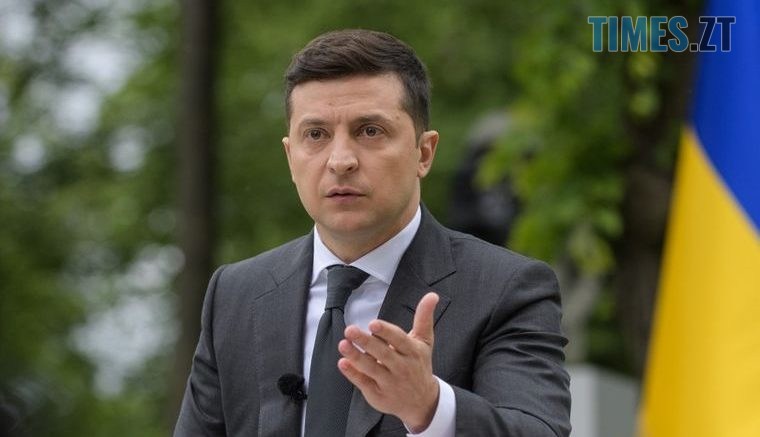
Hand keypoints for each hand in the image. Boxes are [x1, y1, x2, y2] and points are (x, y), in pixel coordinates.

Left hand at [338, 292, 439, 431]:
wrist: (422, 402)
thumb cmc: (419, 365)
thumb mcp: (424, 341)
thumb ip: (424, 318)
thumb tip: (432, 295)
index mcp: (412, 352)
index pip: (399, 340)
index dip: (386, 332)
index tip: (373, 324)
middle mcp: (401, 367)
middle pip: (382, 353)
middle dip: (366, 342)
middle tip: (350, 330)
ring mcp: (389, 382)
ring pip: (371, 368)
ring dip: (356, 357)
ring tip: (343, 344)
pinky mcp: (378, 394)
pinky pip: (364, 383)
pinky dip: (353, 374)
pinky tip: (343, 363)